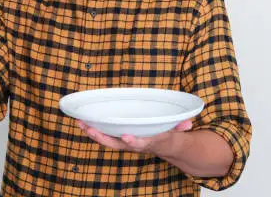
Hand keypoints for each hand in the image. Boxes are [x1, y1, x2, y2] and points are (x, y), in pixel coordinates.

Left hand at [77, 120, 192, 155]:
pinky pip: (106, 136)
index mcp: (149, 142)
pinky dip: (95, 130)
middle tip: (90, 130)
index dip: (134, 141)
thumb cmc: (168, 135)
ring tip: (82, 124)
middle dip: (103, 138)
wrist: (166, 147)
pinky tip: (84, 122)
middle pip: (117, 144)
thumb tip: (188, 123)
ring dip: (94, 133)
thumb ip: (181, 126)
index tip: (126, 136)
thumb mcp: (177, 131)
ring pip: (108, 141)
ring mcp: (127, 143)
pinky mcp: (122, 139)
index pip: (141, 143)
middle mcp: (135, 144)